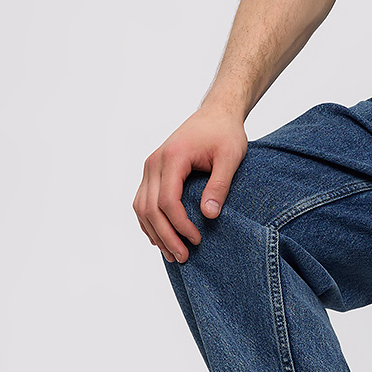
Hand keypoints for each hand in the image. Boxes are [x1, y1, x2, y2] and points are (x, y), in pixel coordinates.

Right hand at [133, 106, 247, 263]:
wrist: (215, 114)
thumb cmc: (225, 133)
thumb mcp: (231, 157)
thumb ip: (220, 185)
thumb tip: (209, 215)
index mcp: (173, 157)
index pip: (167, 200)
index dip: (180, 225)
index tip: (197, 239)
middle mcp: (154, 162)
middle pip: (150, 208)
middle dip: (165, 236)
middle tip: (183, 257)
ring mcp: (150, 167)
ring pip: (140, 206)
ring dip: (154, 232)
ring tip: (171, 253)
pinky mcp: (152, 171)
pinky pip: (142, 201)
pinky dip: (148, 221)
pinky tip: (160, 238)